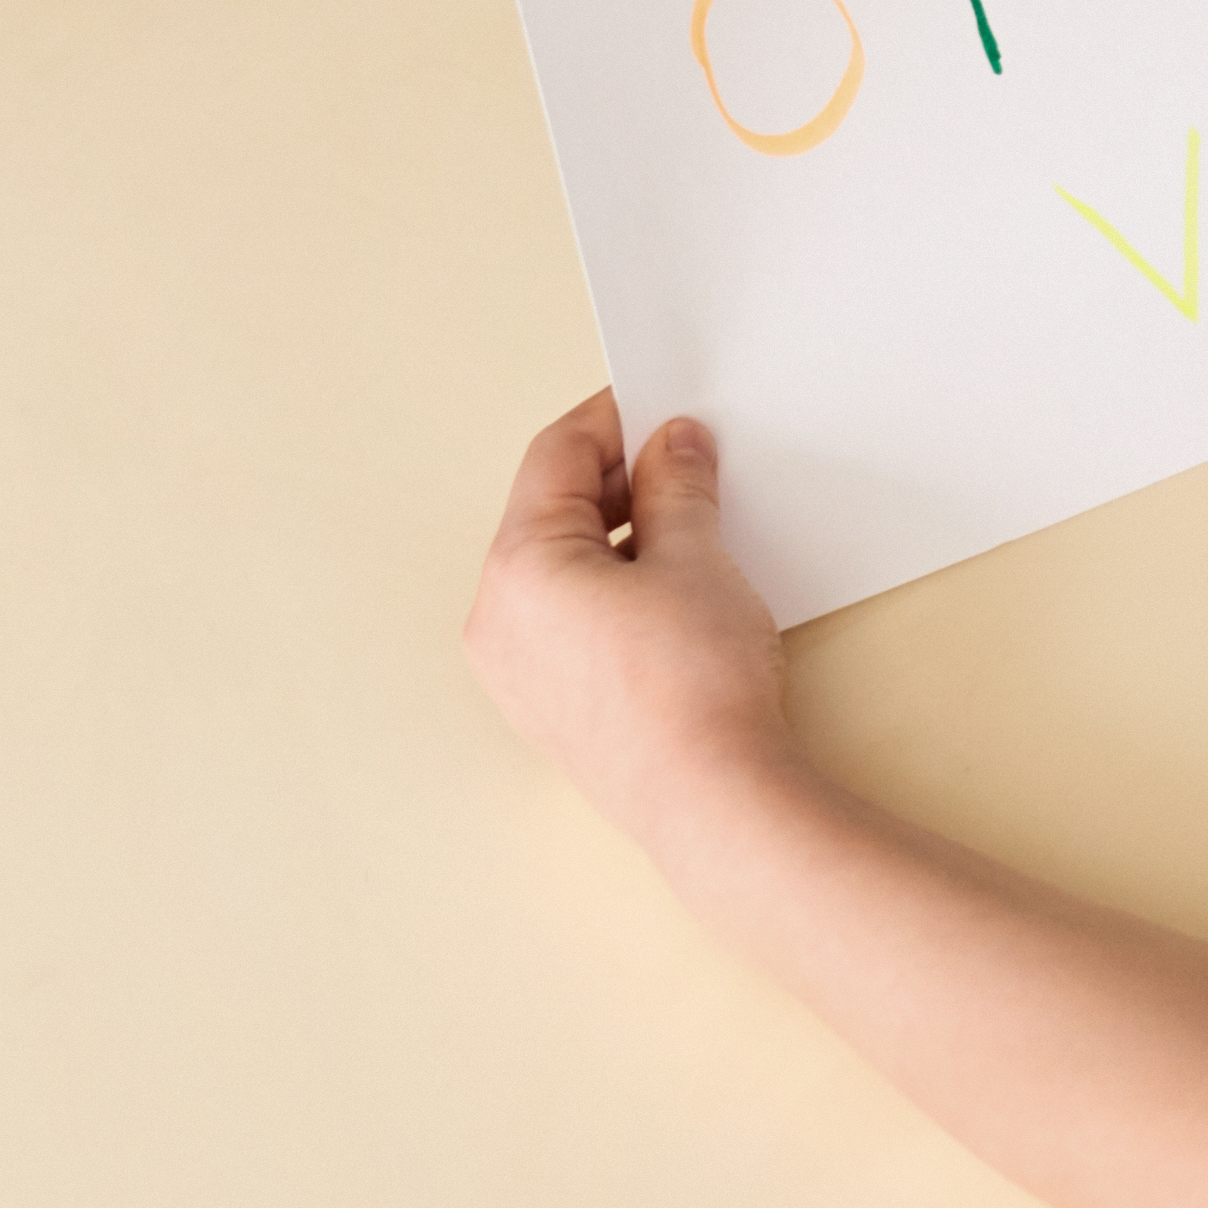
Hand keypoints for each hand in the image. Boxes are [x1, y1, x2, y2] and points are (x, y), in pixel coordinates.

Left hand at [467, 392, 794, 823]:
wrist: (711, 800)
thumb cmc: (694, 686)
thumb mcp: (696, 559)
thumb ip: (677, 487)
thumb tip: (674, 447)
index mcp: (517, 566)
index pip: (556, 457)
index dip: (615, 420)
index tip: (663, 406)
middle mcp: (496, 618)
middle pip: (552, 514)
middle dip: (622, 481)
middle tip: (690, 463)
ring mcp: (515, 672)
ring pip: (560, 571)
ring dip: (620, 537)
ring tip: (692, 528)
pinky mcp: (546, 709)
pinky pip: (567, 622)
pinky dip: (611, 590)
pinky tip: (671, 592)